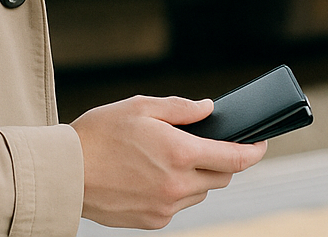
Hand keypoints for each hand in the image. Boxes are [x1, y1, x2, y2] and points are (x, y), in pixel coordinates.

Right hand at [70, 95, 266, 229]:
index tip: (261, 144)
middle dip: (222, 160)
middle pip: (221, 177)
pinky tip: (152, 175)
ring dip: (196, 176)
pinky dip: (175, 191)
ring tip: (168, 158)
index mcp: (180, 154)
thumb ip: (180, 108)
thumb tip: (209, 109)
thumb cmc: (99, 134)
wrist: (65, 173)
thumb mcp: (140, 106)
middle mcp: (178, 185)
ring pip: (200, 192)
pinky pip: (178, 206)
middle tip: (207, 144)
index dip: (254, 151)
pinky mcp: (153, 221)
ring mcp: (166, 207)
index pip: (234, 158)